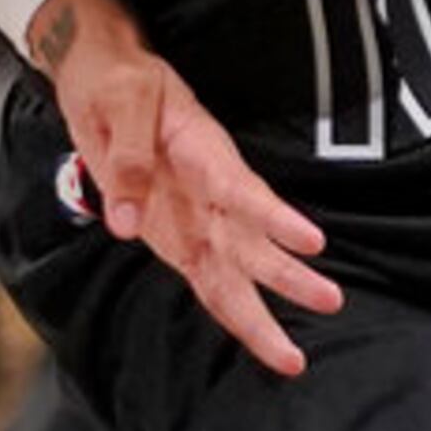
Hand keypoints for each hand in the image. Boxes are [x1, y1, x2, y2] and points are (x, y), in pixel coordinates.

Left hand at [33, 0, 341, 377]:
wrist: (100, 75)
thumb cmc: (118, 81)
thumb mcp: (121, 102)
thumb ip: (128, 159)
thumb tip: (127, 226)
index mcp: (204, 150)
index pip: (242, 188)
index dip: (275, 217)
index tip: (311, 241)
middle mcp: (208, 190)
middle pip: (250, 240)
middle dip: (286, 275)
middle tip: (330, 301)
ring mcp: (194, 215)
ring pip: (232, 272)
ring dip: (260, 311)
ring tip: (292, 355)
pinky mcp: (172, 234)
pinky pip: (202, 277)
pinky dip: (226, 308)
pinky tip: (255, 339)